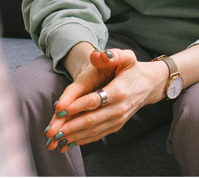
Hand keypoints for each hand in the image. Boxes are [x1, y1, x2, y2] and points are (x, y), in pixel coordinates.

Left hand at [45, 49, 167, 152]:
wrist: (148, 85)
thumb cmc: (132, 70)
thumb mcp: (127, 57)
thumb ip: (114, 55)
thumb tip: (98, 55)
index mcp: (119, 91)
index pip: (95, 100)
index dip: (76, 105)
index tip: (59, 110)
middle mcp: (119, 109)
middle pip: (91, 120)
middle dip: (69, 127)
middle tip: (50, 132)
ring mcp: (117, 120)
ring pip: (93, 131)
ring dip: (72, 137)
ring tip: (54, 140)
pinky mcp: (115, 126)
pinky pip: (97, 135)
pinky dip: (81, 140)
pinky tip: (67, 143)